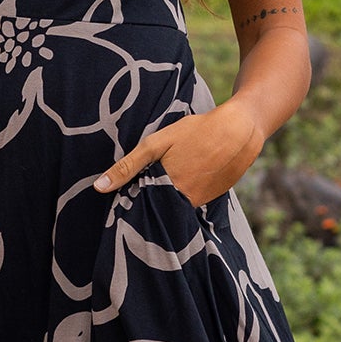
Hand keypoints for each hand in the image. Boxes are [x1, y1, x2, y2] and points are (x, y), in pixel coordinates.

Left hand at [95, 97, 266, 209]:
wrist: (240, 131)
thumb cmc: (196, 132)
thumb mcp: (157, 143)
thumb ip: (128, 166)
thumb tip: (100, 187)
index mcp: (165, 190)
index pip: (139, 208)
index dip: (130, 203)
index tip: (121, 201)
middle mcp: (182, 203)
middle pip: (156, 210)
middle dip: (147, 204)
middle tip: (142, 189)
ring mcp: (199, 204)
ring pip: (173, 208)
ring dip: (165, 200)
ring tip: (165, 180)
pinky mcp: (211, 200)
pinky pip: (190, 204)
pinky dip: (182, 196)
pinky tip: (184, 178)